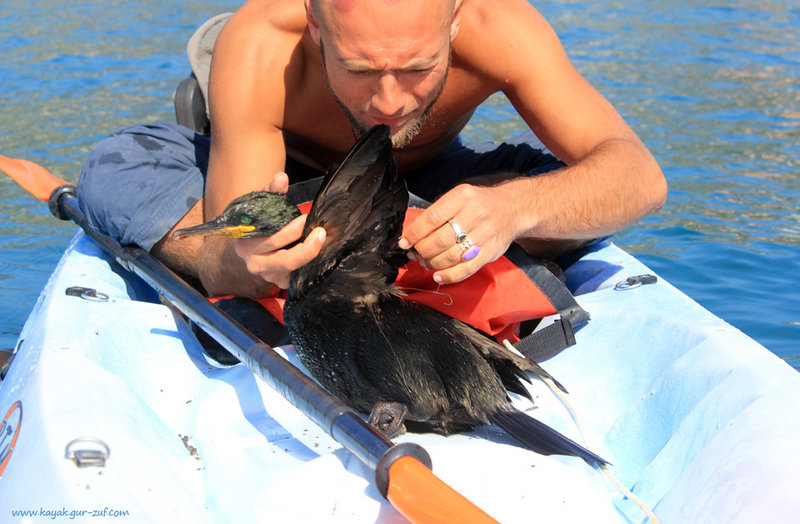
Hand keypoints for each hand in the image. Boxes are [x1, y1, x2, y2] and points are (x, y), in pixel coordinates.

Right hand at [233, 172, 325, 289]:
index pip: (272, 240)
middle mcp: (255, 264)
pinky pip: (298, 278)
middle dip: (307, 246)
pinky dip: (311, 267)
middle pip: (286, 260)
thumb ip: (271, 192)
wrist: (251, 244)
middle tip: (320, 231)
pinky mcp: (280, 283)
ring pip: (294, 271)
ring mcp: (268, 276)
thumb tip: (281, 178)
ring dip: (311, 257)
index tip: (307, 217)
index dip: (293, 230)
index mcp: (246, 244)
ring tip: (321, 241)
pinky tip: (320, 255)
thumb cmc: (259, 223)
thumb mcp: (261, 205)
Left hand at [398, 183, 523, 283]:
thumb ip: (440, 212)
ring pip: (451, 256)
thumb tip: (413, 233)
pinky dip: (449, 276)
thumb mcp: (460, 196)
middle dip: (422, 250)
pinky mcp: (491, 251)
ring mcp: (485, 234)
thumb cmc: (481, 203)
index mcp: (463, 197)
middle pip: (440, 239)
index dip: (414, 233)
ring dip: (432, 263)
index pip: (432, 218)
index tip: (403, 242)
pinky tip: (438, 276)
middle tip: (414, 254)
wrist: (514, 208)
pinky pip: (467, 268)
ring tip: (424, 262)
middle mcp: (475, 214)